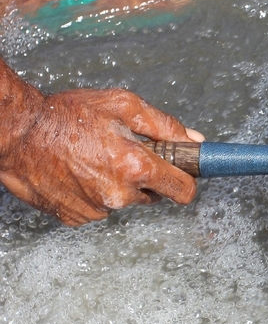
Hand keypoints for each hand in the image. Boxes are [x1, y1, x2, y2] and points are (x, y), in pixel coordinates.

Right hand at [0, 63, 202, 225]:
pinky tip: (78, 172)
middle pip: (153, 195)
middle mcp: (118, 194)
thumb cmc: (65, 114)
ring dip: (117, 183)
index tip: (183, 172)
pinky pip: (99, 207)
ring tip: (93, 158)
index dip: (186, 178)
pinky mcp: (76, 218)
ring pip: (124, 200)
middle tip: (123, 152)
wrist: (16, 132)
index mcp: (135, 167)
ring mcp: (96, 209)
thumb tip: (193, 141)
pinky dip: (94, 192)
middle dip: (146, 176)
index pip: (184, 190)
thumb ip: (164, 126)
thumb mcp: (123, 106)